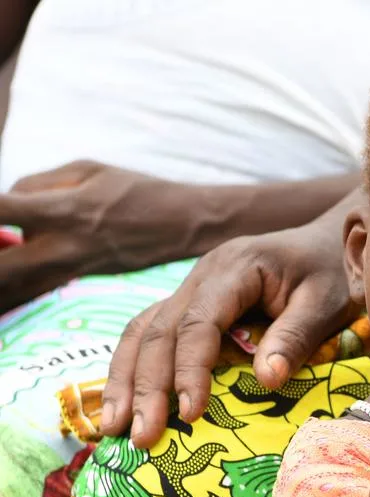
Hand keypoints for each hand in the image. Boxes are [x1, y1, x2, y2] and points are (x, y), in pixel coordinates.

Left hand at [0, 161, 213, 311]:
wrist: (183, 226)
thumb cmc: (137, 190)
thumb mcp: (88, 169)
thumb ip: (37, 183)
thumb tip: (7, 200)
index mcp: (64, 211)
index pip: (0, 209)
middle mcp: (62, 246)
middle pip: (1, 266)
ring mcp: (69, 268)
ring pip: (12, 284)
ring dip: (4, 271)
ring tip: (8, 250)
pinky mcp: (77, 279)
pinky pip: (30, 286)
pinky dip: (13, 282)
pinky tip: (9, 276)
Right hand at [101, 221, 357, 447]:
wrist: (329, 241)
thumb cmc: (333, 271)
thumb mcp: (327, 302)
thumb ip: (296, 337)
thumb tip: (265, 381)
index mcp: (236, 267)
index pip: (199, 323)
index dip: (190, 370)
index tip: (191, 413)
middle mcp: (204, 274)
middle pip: (160, 330)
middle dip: (146, 386)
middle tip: (139, 436)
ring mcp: (192, 286)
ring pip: (143, 329)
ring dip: (125, 379)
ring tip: (112, 427)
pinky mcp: (192, 301)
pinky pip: (151, 330)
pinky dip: (134, 365)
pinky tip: (124, 398)